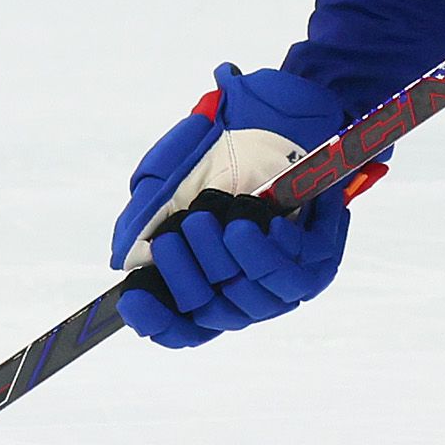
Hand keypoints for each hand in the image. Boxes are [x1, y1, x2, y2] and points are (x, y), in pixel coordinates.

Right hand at [109, 63, 358, 348]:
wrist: (273, 117)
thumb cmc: (219, 156)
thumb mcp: (168, 182)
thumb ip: (145, 220)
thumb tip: (125, 264)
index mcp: (206, 280)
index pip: (183, 327)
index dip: (157, 320)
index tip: (135, 295)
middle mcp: (243, 289)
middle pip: (213, 314)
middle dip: (189, 275)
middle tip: (181, 229)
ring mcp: (282, 278)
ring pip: (256, 299)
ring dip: (230, 259)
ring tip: (217, 219)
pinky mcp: (319, 260)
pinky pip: (299, 274)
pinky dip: (274, 249)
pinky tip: (263, 222)